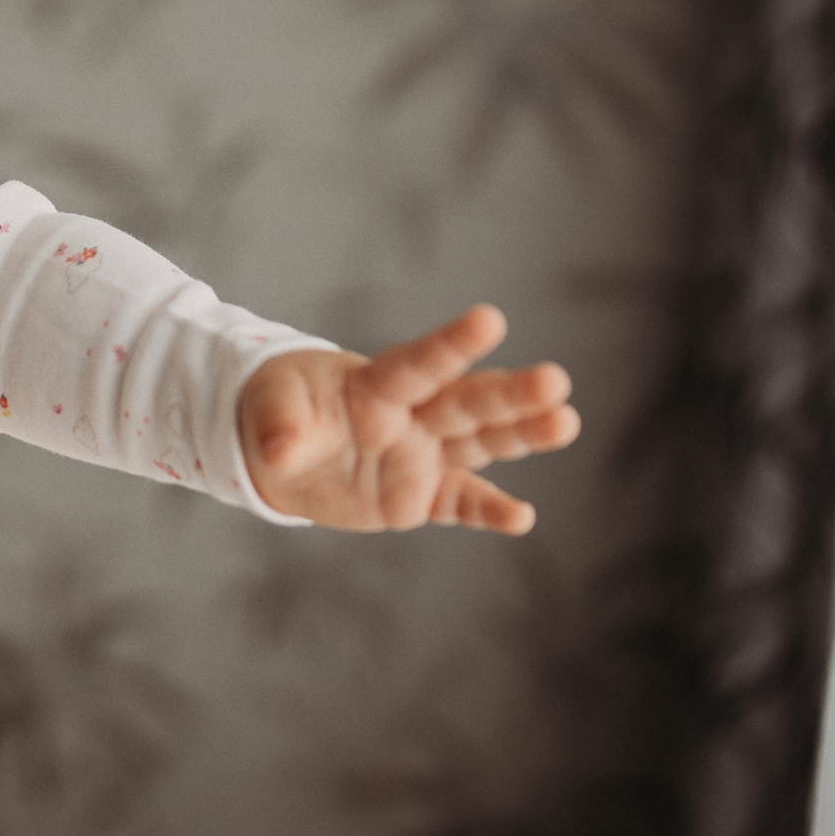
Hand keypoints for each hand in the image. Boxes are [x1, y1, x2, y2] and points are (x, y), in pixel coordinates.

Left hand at [237, 304, 577, 534]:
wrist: (280, 452)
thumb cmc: (279, 409)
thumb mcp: (269, 407)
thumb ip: (280, 424)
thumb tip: (281, 450)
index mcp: (376, 383)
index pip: (418, 363)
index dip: (451, 343)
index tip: (489, 319)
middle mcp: (412, 416)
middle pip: (466, 402)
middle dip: (510, 393)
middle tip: (555, 380)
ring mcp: (422, 455)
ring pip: (480, 443)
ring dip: (522, 435)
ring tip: (565, 422)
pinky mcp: (422, 496)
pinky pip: (461, 503)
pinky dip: (489, 511)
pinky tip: (521, 516)